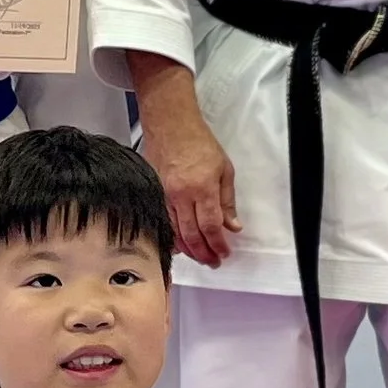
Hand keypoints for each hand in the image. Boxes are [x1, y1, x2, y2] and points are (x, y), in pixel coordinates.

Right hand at [130, 49, 239, 268]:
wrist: (170, 125)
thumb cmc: (198, 142)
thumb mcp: (224, 169)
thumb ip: (227, 201)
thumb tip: (233, 226)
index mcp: (202, 188)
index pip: (211, 226)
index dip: (218, 244)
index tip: (224, 253)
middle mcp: (181, 195)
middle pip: (192, 235)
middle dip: (204, 253)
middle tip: (213, 262)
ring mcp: (164, 195)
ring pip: (175, 232)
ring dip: (189, 249)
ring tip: (200, 257)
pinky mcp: (154, 193)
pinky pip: (164, 221)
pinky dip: (172, 236)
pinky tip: (179, 245)